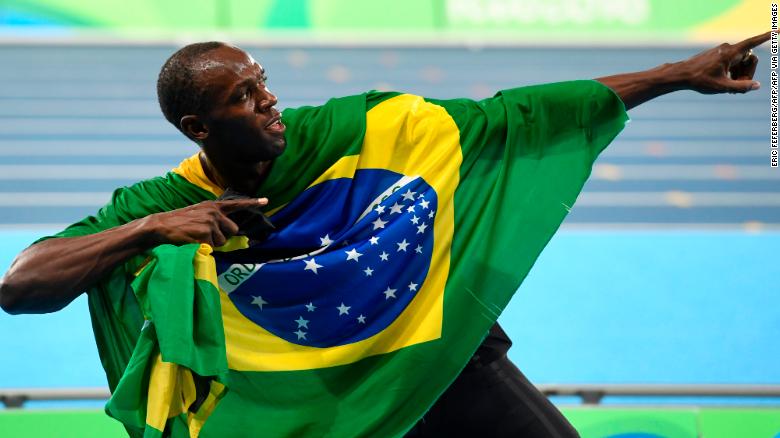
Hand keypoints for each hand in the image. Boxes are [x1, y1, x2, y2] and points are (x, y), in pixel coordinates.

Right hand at [141, 198, 267, 246]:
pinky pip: (211, 247)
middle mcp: (214, 212)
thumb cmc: (180, 222)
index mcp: (213, 206)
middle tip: (206, 236)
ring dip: (212, 244)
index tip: (266, 201)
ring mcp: (210, 222)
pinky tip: (192, 241)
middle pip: (233, 230)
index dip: (252, 203)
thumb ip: (214, 218)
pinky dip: (203, 248)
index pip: (236, 204)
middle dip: (224, 237)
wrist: (161, 226)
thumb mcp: (198, 213)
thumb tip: (229, 233)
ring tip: (196, 237)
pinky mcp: (204, 233)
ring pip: (222, 242)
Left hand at [678, 31, 770, 93]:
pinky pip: (733, 63)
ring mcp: (723, 51)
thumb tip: (757, 85)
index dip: (768, 36)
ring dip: (740, 74)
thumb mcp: (722, 87)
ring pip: (741, 62)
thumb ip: (741, 86)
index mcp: (731, 53)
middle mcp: (728, 48)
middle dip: (748, 73)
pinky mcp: (718, 55)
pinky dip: (732, 72)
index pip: (754, 42)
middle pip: (750, 59)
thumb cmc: (700, 80)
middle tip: (738, 86)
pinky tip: (724, 83)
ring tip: (729, 87)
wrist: (681, 75)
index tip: (779, 30)